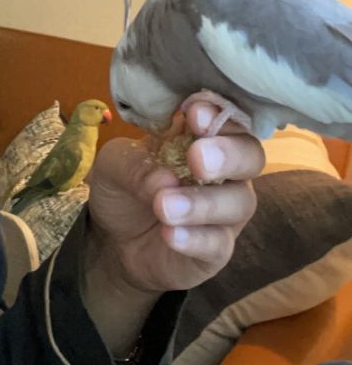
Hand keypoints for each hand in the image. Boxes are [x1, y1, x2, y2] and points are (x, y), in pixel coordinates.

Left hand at [80, 101, 264, 355]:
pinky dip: (196, 238)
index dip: (218, 114)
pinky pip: (219, 243)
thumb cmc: (125, 187)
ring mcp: (226, 212)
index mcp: (204, 137)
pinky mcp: (217, 250)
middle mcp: (226, 171)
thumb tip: (163, 180)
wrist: (114, 240)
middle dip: (228, 154)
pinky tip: (170, 235)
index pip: (227, 118)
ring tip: (163, 206)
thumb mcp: (114, 165)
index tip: (195, 114)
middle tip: (197, 158)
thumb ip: (135, 163)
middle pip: (251, 156)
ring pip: (239, 203)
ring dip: (203, 203)